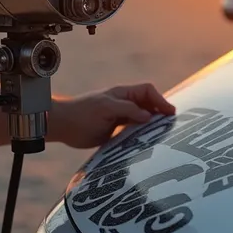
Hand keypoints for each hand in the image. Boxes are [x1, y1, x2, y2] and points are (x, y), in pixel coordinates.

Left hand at [48, 83, 175, 148]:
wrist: (62, 126)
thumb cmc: (81, 114)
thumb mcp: (106, 108)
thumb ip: (128, 110)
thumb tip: (149, 115)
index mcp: (122, 94)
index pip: (148, 91)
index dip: (160, 100)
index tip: (169, 113)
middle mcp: (123, 103)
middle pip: (148, 104)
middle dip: (160, 112)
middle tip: (171, 125)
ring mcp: (120, 116)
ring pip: (142, 117)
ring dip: (152, 124)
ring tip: (163, 134)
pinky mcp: (115, 129)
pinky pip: (134, 129)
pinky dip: (143, 133)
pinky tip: (147, 141)